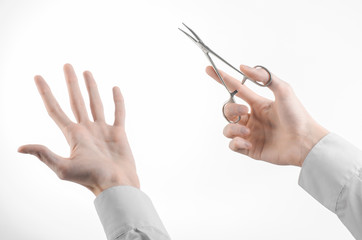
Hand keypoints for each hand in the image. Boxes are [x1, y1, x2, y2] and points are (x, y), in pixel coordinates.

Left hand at [18, 64, 139, 195]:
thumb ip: (45, 155)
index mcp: (73, 135)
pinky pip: (118, 113)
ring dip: (91, 87)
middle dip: (70, 83)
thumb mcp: (64, 168)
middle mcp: (86, 129)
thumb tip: (20, 148)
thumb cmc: (91, 179)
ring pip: (95, 103)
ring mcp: (102, 130)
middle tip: (67, 65)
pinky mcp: (118, 133)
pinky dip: (117, 101)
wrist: (117, 185)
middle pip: (75, 100)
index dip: (45, 93)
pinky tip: (114, 88)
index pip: (55, 109)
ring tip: (86, 72)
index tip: (37, 77)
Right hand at [206, 65, 328, 166]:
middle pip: (228, 110)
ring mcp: (251, 134)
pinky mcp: (251, 149)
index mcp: (257, 104)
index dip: (222, 79)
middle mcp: (252, 118)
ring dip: (233, 128)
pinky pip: (233, 145)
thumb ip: (264, 77)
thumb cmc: (297, 115)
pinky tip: (248, 142)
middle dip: (231, 109)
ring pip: (227, 129)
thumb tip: (243, 67)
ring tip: (248, 131)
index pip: (235, 89)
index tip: (209, 69)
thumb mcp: (283, 90)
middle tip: (245, 111)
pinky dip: (236, 143)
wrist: (305, 141)